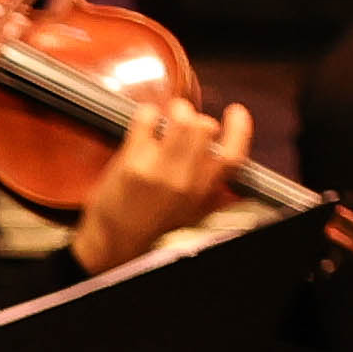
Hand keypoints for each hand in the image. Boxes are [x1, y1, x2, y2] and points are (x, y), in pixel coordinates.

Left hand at [69, 94, 252, 270]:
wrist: (113, 240)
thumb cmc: (150, 223)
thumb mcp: (192, 209)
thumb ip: (211, 183)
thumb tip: (224, 154)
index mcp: (203, 191)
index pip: (233, 154)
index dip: (239, 128)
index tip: (235, 112)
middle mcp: (185, 180)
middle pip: (204, 127)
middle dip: (195, 118)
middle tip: (184, 121)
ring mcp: (158, 170)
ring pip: (181, 119)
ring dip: (175, 110)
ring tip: (167, 119)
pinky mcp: (133, 161)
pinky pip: (147, 118)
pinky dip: (147, 114)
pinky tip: (145, 124)